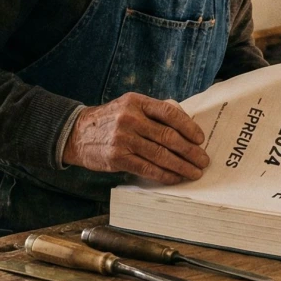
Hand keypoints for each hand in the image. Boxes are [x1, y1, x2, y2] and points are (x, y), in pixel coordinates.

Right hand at [62, 93, 208, 183]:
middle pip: (168, 136)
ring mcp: (123, 139)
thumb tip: (184, 123)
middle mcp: (130, 119)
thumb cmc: (110, 120)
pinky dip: (164, 174)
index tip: (200, 138)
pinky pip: (147, 168)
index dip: (189, 127)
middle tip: (203, 160)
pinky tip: (175, 177)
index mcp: (137, 102)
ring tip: (194, 172)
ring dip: (181, 166)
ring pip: (160, 154)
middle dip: (190, 151)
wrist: (77, 133)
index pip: (169, 113)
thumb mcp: (129, 105)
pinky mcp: (117, 157)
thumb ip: (153, 112)